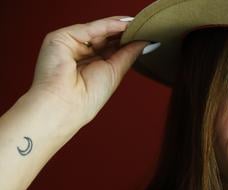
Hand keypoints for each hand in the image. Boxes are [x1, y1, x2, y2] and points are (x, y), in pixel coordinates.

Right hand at [28, 16, 147, 125]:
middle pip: (104, 37)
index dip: (126, 41)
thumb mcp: (115, 71)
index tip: (144, 35)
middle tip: (143, 27)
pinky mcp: (61, 38)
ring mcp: (69, 45)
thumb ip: (128, 54)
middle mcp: (78, 53)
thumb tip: (144, 42)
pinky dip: (108, 25)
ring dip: (118, 27)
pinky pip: (88, 28)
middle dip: (123, 32)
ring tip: (137, 25)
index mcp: (89, 64)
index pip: (110, 47)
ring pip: (97, 30)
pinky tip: (124, 25)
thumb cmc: (87, 98)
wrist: (67, 105)